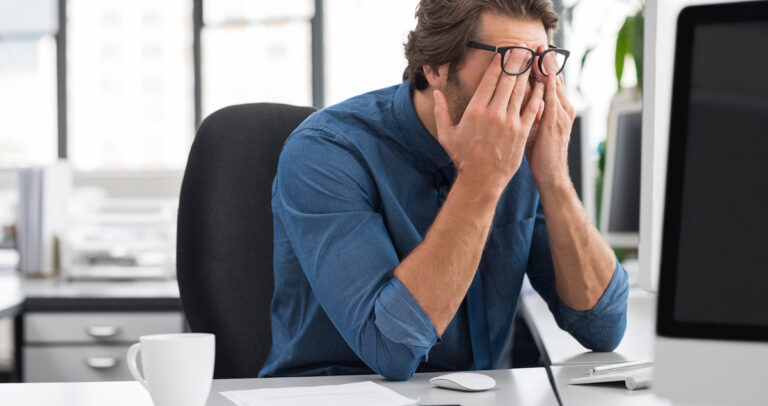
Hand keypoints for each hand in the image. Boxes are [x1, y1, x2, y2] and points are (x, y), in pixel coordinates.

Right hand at [434, 52, 544, 193]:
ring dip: (527, 74)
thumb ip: (441, 111)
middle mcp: (493, 113)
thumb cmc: (463, 157)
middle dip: (515, 62)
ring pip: (520, 91)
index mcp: (475, 110)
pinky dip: (537, 95)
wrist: (481, 179)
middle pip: (507, 80)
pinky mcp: (521, 132)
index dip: (498, 64)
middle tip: (521, 49)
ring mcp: (509, 122)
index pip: (489, 80)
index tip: (503, 53)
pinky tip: (541, 85)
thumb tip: (436, 93)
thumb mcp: (446, 134)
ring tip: (532, 61)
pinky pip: (532, 108)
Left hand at [526, 45, 575, 189]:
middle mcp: (562, 108)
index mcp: (558, 109)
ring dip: (546, 68)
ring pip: (553, 86)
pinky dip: (547, 86)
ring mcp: (561, 115)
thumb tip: (519, 97)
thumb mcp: (536, 128)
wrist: (551, 175)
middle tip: (535, 43)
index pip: (549, 81)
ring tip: (539, 51)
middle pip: (553, 78)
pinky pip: (551, 100)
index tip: (532, 51)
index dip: (542, 65)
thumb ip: (532, 111)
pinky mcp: (555, 124)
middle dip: (545, 61)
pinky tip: (542, 74)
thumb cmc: (541, 154)